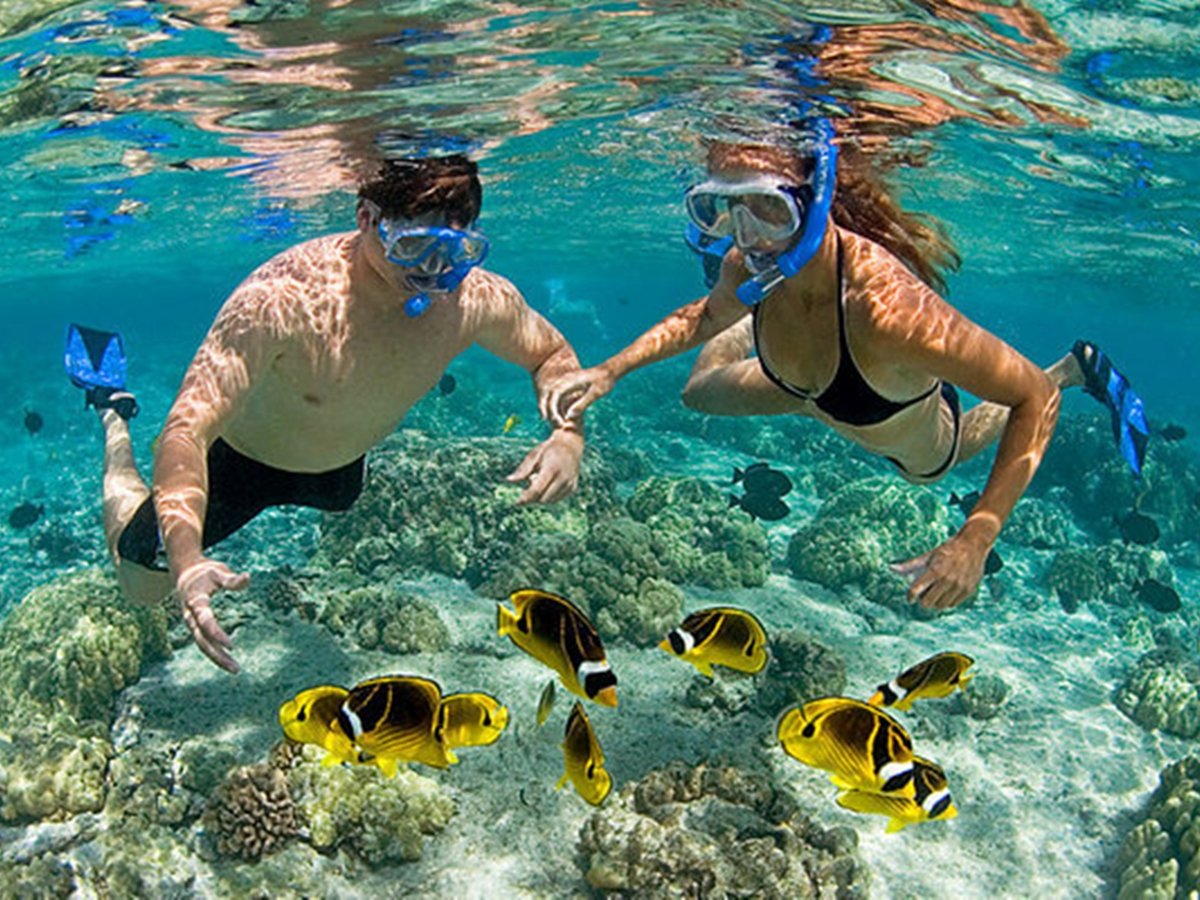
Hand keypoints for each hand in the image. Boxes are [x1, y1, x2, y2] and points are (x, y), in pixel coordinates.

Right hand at [175, 558, 249, 672]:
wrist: (184, 573)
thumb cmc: (204, 572)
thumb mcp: (218, 571)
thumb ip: (232, 579)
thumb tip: (248, 578)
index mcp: (195, 601)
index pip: (205, 621)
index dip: (217, 633)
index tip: (231, 645)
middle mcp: (190, 616)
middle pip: (202, 640)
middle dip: (218, 655)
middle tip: (236, 668)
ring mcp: (190, 623)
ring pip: (202, 645)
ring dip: (217, 658)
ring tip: (235, 669)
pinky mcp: (194, 626)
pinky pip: (203, 642)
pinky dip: (214, 653)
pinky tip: (227, 661)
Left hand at [506, 431, 582, 504]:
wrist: (571, 446)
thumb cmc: (549, 449)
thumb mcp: (534, 455)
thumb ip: (523, 469)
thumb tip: (509, 480)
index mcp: (552, 468)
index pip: (537, 489)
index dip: (526, 498)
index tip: (517, 502)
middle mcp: (563, 477)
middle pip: (543, 498)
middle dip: (533, 498)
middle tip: (529, 484)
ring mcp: (570, 483)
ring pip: (550, 501)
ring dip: (541, 497)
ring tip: (539, 480)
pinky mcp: (572, 487)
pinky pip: (557, 499)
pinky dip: (549, 496)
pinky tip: (547, 483)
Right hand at [542, 366, 614, 427]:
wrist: (609, 371)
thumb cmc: (604, 382)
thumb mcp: (595, 394)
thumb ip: (582, 404)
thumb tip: (569, 417)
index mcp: (570, 380)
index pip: (554, 394)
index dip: (550, 407)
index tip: (553, 420)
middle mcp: (565, 380)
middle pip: (549, 395)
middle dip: (548, 409)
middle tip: (552, 424)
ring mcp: (566, 382)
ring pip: (552, 396)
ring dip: (552, 408)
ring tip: (557, 423)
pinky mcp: (569, 385)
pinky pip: (559, 396)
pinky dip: (557, 406)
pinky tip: (562, 416)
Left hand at [890, 534, 986, 610]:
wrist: (973, 545)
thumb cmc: (948, 550)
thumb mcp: (928, 555)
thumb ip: (910, 565)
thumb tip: (891, 568)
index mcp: (935, 570)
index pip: (916, 590)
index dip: (910, 596)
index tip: (909, 598)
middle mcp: (947, 580)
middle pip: (928, 602)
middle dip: (922, 601)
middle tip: (922, 595)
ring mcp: (959, 586)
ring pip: (940, 606)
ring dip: (934, 603)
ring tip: (934, 594)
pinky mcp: (968, 590)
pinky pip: (953, 604)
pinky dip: (946, 602)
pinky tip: (945, 594)